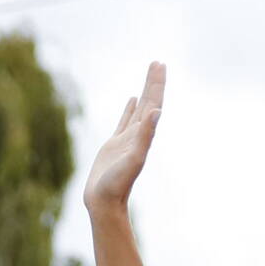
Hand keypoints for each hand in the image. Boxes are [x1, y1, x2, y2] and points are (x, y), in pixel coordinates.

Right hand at [82, 62, 164, 214]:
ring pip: (138, 110)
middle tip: (157, 63)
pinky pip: (124, 121)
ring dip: (144, 93)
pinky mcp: (113, 145)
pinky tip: (132, 100)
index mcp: (143, 135)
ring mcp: (126, 139)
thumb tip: (157, 112)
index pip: (153, 104)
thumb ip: (145, 136)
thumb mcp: (133, 159)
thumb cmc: (117, 184)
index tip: (160, 65)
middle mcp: (138, 135)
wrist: (104, 203)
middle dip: (153, 83)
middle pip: (149, 103)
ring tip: (149, 75)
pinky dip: (129, 109)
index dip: (157, 85)